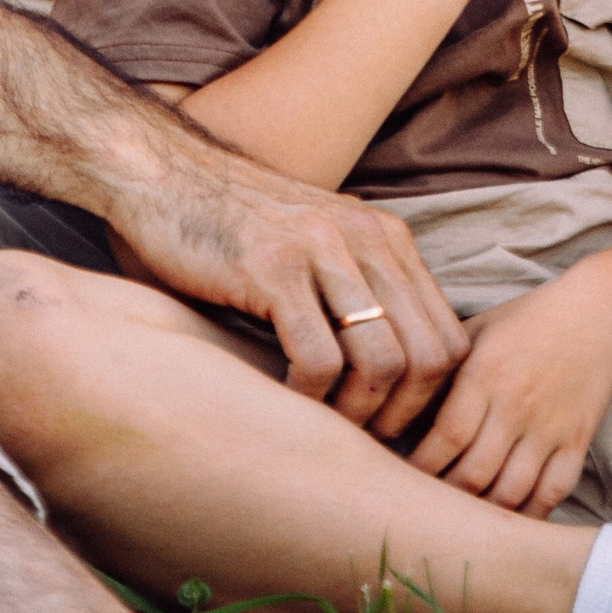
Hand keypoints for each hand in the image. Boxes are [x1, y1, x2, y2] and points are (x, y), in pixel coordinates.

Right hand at [104, 121, 468, 437]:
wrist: (161, 172)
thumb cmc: (234, 228)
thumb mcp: (317, 248)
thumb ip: (357, 295)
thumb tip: (391, 386)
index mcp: (386, 238)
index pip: (450, 339)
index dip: (431, 399)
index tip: (391, 425)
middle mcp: (367, 239)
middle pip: (430, 356)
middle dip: (403, 415)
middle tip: (364, 440)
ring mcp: (322, 250)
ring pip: (383, 360)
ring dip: (359, 413)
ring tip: (327, 425)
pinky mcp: (273, 267)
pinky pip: (318, 357)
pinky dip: (310, 397)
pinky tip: (286, 398)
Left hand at [407, 269, 611, 515]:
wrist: (595, 317)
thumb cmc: (524, 323)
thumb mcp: (476, 330)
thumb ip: (442, 367)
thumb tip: (395, 403)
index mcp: (485, 374)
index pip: (447, 436)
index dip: (421, 466)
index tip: (401, 478)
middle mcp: (516, 405)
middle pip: (474, 473)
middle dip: (444, 498)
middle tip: (424, 508)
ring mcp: (550, 428)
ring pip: (510, 492)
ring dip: (481, 514)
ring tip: (458, 521)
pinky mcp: (577, 443)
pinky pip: (551, 493)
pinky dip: (527, 516)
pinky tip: (506, 523)